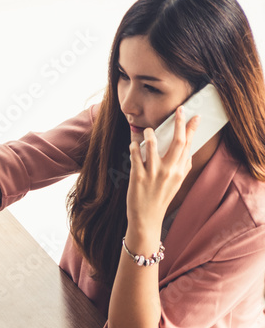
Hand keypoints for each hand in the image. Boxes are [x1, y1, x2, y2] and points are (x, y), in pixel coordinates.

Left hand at [126, 107, 199, 233]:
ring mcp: (153, 173)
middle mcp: (170, 171)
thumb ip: (183, 167)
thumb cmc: (161, 198)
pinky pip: (136, 156)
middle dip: (179, 123)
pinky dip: (134, 147)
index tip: (194, 115)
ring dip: (150, 134)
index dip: (192, 129)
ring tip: (147, 130)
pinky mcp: (138, 177)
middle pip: (178, 142)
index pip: (189, 145)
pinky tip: (133, 144)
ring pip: (153, 145)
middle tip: (179, 110)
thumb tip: (188, 150)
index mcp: (180, 171)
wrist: (147, 218)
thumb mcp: (177, 183)